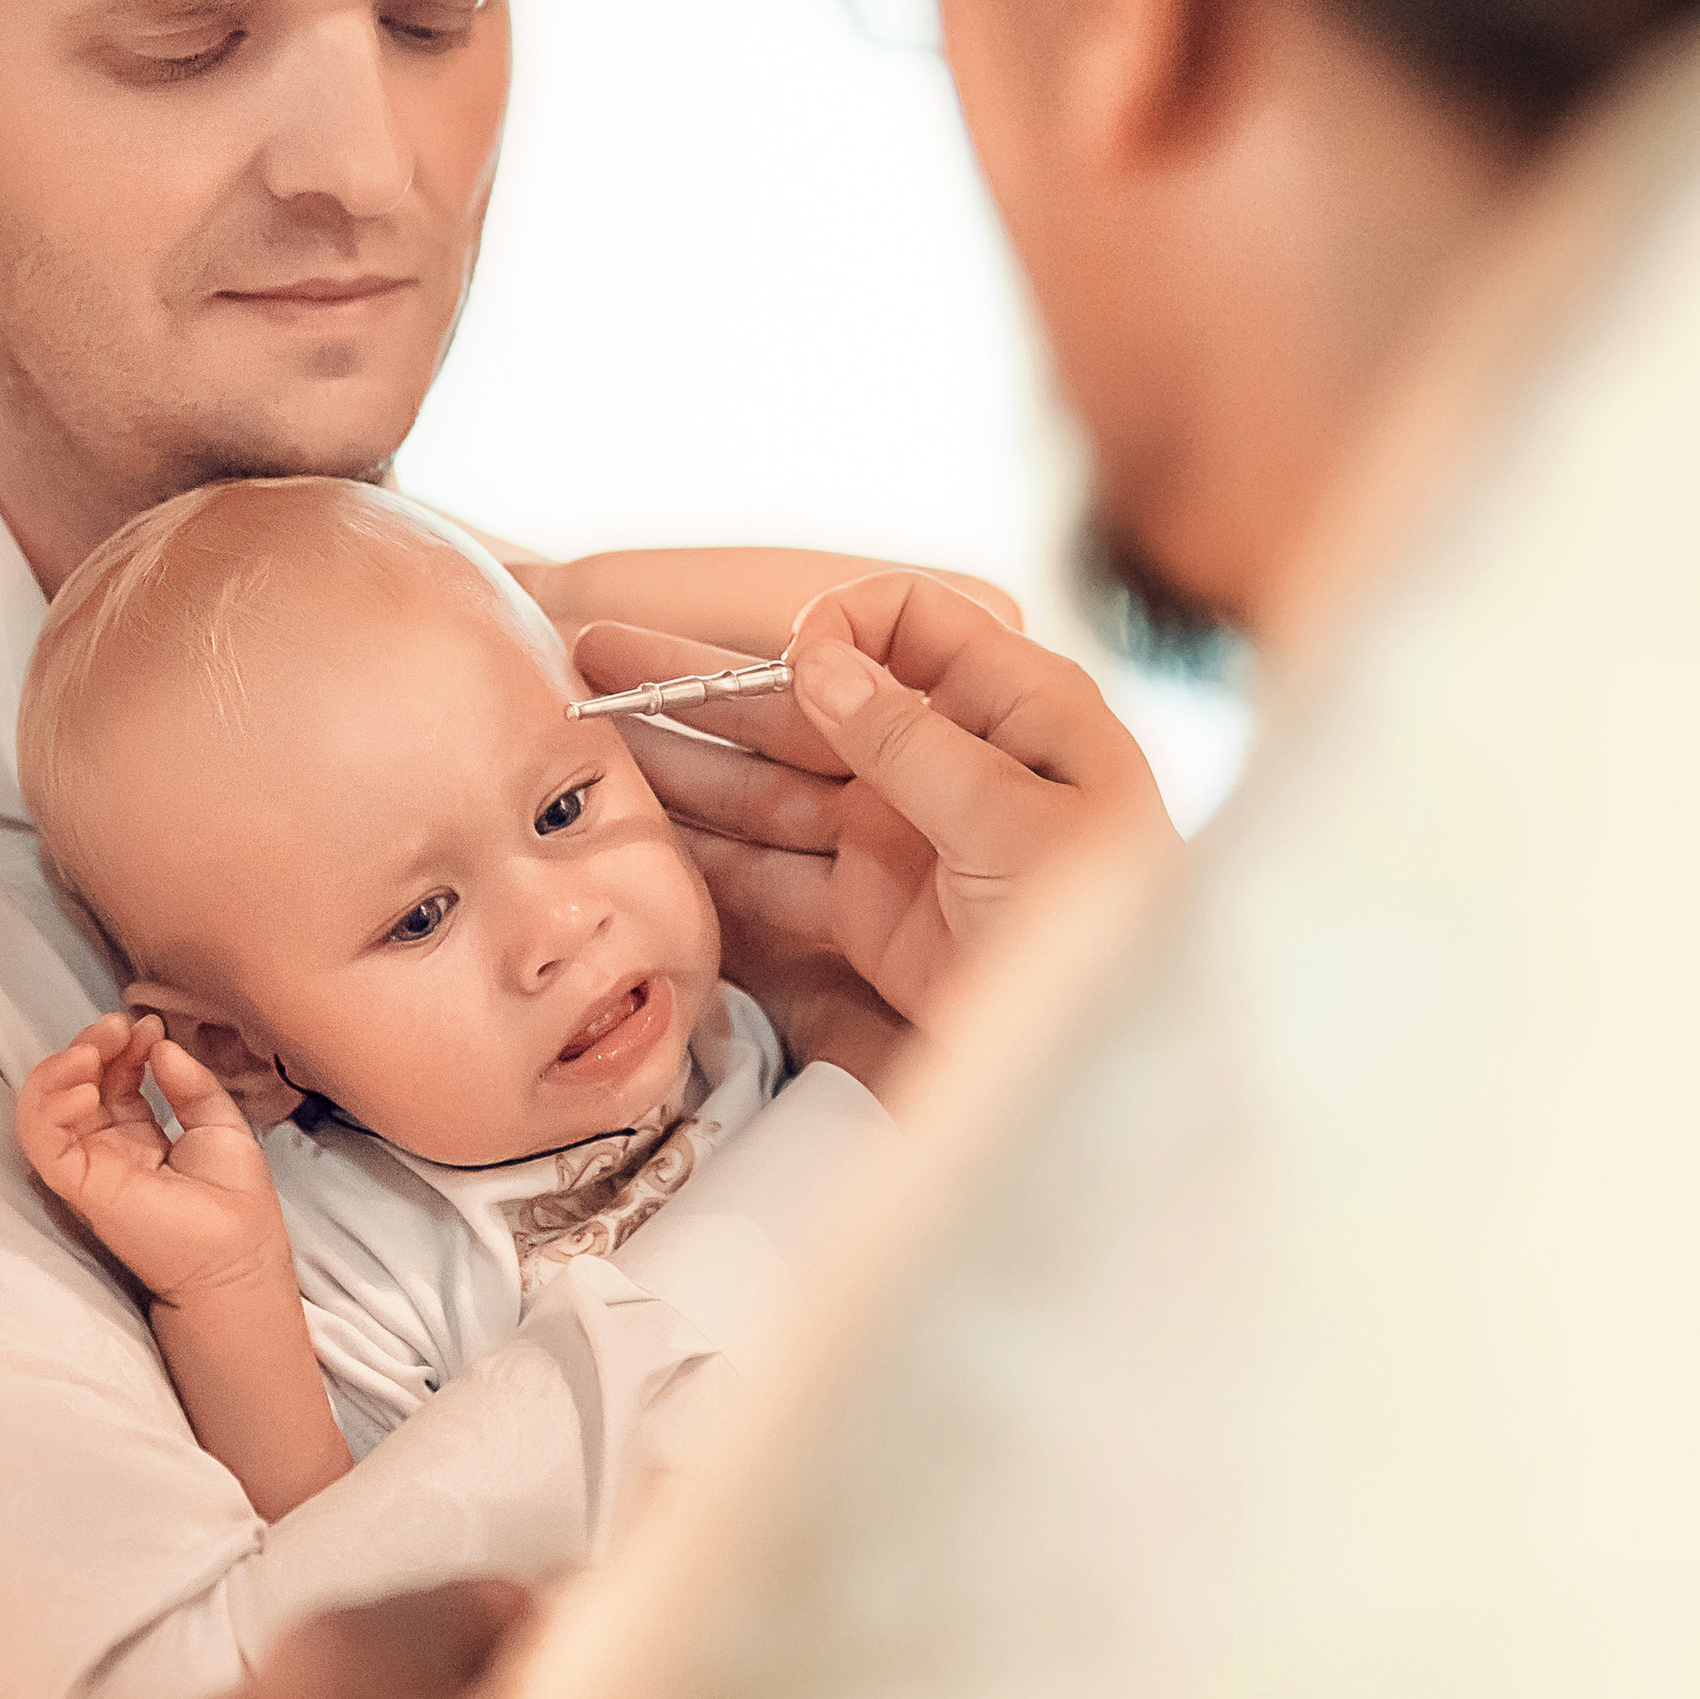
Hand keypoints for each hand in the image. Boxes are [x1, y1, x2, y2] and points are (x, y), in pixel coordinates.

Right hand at [15, 1011, 293, 1309]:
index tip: (148, 1025)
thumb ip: (189, 1082)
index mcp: (139, 1138)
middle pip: (75, 1086)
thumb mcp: (220, 1123)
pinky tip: (86, 1085)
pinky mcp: (76, 1186)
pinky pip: (40, 1138)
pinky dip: (50, 1102)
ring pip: (44, 1107)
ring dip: (61, 1067)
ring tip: (96, 1049)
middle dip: (91, 1045)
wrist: (238, 1258)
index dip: (122, 1046)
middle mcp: (107, 1151)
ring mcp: (88, 1168)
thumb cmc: (236, 1203)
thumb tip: (161, 1044)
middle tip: (119, 1026)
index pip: (112, 1080)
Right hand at [572, 573, 1171, 1031]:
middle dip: (701, 685)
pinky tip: (634, 836)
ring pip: (770, 790)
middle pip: (808, 706)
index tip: (789, 664)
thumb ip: (913, 739)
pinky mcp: (869, 922)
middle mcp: (946, 764)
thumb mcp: (1020, 823)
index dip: (837, 628)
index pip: (910, 622)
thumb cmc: (1110, 935)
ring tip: (579, 737)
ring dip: (681, 765)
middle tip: (591, 660)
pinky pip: (771, 877)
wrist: (1121, 1076)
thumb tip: (822, 656)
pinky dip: (705, 859)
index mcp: (1013, 710)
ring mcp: (901, 844)